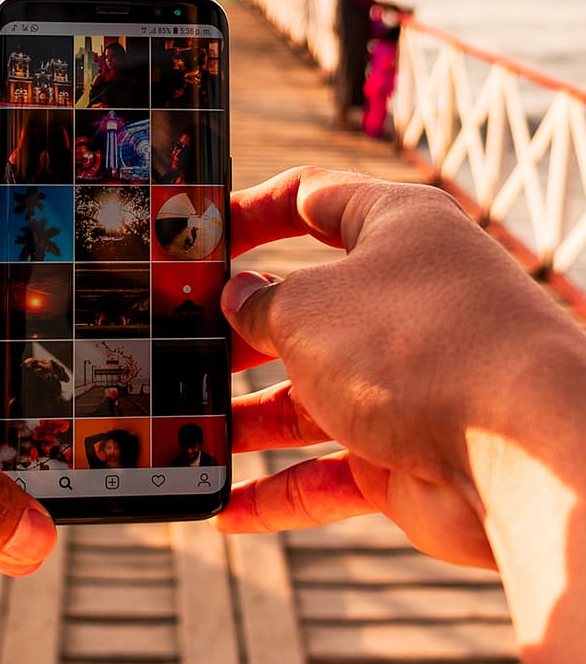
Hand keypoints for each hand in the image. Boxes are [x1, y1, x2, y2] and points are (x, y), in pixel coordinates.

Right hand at [215, 168, 585, 571]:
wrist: (521, 453)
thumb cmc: (412, 345)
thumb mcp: (307, 309)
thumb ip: (259, 304)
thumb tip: (239, 301)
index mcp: (396, 228)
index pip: (313, 196)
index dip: (251, 210)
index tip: (200, 235)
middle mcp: (406, 297)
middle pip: (306, 304)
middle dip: (240, 328)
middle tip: (182, 340)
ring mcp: (409, 377)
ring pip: (311, 392)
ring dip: (249, 415)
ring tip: (187, 425)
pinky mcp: (409, 450)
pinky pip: (331, 470)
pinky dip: (281, 490)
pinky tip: (226, 508)